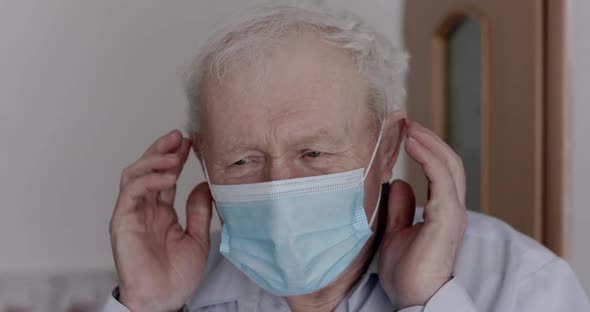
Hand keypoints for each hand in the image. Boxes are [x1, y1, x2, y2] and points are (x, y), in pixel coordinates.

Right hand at [110, 130, 212, 310]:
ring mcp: (132, 213)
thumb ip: (199, 210)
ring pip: (135, 174)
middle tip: (178, 136)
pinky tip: (167, 176)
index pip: (166, 176)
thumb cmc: (176, 275)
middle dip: (162, 150)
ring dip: (153, 160)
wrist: (163, 299)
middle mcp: (145, 209)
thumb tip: (204, 184)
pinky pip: (131, 192)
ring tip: (174, 154)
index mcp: (161, 212)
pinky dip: (149, 179)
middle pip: (148, 169)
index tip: (191, 143)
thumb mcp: (198, 237)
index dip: (176, 158)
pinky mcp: (122, 221)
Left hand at [378, 122, 466, 307]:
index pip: (440, 171)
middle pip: (448, 163)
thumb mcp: (397, 231)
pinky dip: (429, 159)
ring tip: (410, 128)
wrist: (413, 298)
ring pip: (448, 166)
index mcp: (442, 211)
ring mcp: (452, 213)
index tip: (407, 133)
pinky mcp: (447, 219)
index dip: (427, 149)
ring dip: (430, 143)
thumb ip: (401, 208)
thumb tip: (399, 183)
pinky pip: (442, 180)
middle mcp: (452, 208)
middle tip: (408, 124)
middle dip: (429, 140)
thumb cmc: (407, 271)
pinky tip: (413, 145)